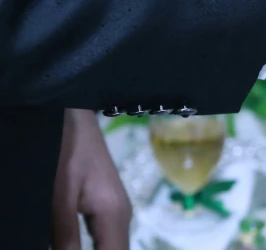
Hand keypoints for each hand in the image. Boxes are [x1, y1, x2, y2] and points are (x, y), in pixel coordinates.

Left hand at [52, 109, 130, 249]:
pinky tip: (75, 247)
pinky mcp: (103, 203)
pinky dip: (92, 248)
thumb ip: (64, 237)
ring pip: (109, 246)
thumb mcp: (59, 198)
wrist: (71, 114)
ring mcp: (114, 209)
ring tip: (67, 247)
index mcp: (115, 216)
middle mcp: (121, 215)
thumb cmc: (66, 151)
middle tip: (64, 247)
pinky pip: (102, 237)